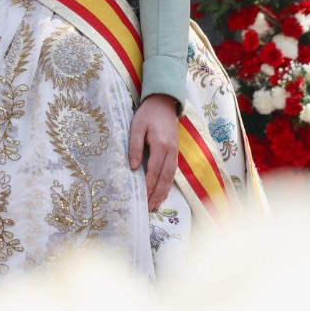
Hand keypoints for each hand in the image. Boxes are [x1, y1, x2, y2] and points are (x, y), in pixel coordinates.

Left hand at [129, 94, 179, 211]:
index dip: (148, 186)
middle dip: (156, 194)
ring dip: (163, 192)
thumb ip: (134, 147)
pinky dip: (168, 184)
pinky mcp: (175, 152)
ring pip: (170, 177)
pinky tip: (163, 193)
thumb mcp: (137, 127)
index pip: (154, 170)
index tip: (142, 198)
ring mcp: (175, 152)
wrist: (164, 102)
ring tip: (155, 206)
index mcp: (160, 145)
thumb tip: (133, 168)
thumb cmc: (148, 114)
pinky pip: (173, 172)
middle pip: (164, 178)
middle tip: (149, 208)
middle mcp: (170, 151)